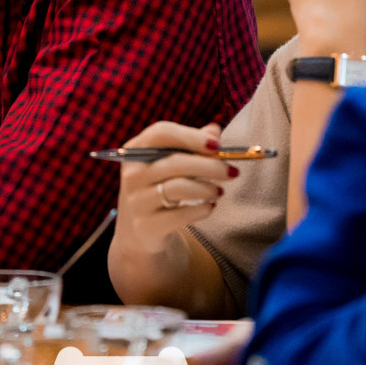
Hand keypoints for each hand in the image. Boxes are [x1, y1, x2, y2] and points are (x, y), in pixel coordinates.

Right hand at [113, 121, 234, 254]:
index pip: (161, 133)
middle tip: (232, 171)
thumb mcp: (172, 163)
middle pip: (175, 162)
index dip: (191, 136)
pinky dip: (202, 210)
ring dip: (207, 188)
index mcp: (136, 151)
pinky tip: (210, 207)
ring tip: (220, 192)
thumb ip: (193, 143)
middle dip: (210, 165)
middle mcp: (132, 174)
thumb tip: (215, 131)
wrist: (141, 233)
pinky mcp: (146, 226)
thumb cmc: (161, 188)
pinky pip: (181, 215)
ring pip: (179, 188)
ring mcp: (137, 201)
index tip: (218, 145)